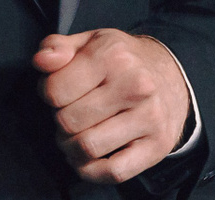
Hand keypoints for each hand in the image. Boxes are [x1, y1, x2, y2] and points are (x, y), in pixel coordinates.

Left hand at [33, 30, 191, 183]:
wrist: (172, 76)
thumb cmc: (122, 62)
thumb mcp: (90, 42)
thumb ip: (58, 48)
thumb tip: (41, 60)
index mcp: (113, 54)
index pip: (54, 91)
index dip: (48, 94)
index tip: (61, 92)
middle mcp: (135, 84)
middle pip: (67, 122)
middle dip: (60, 123)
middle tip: (71, 115)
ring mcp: (149, 116)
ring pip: (86, 148)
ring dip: (71, 149)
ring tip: (77, 136)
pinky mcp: (157, 145)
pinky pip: (113, 172)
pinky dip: (92, 171)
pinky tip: (90, 158)